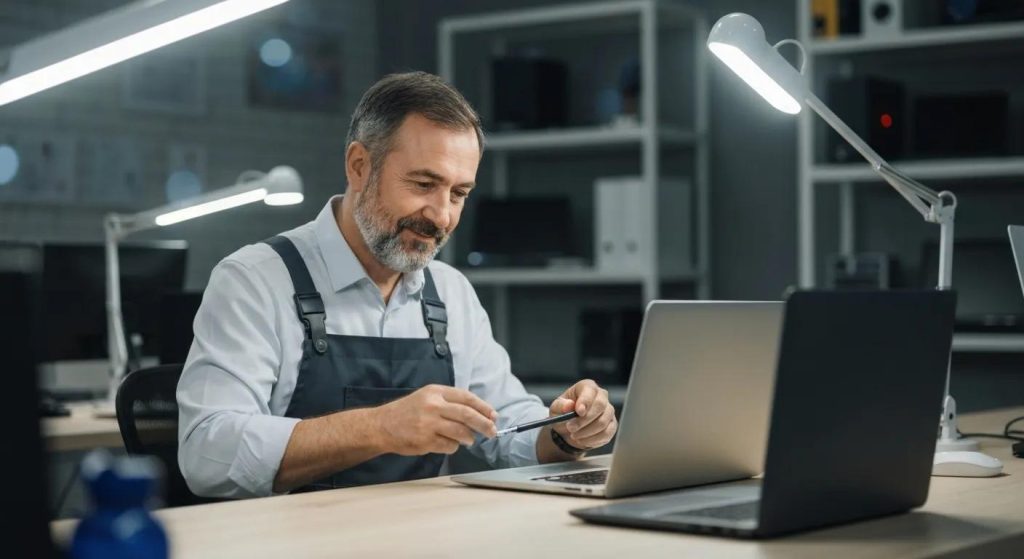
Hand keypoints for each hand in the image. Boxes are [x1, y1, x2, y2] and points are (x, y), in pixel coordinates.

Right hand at [373, 384, 496, 455]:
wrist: (381, 425)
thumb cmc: (407, 412)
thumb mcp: (427, 397)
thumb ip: (450, 402)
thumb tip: (478, 413)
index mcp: (435, 392)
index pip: (466, 397)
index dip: (483, 407)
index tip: (493, 415)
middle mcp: (433, 406)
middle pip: (467, 415)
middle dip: (484, 424)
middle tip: (492, 431)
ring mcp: (428, 424)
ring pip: (461, 432)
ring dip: (469, 438)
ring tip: (469, 440)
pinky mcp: (425, 440)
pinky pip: (449, 446)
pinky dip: (453, 447)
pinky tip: (447, 444)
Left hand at [549, 379, 616, 450]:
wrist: (569, 428)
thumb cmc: (563, 413)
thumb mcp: (556, 408)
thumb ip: (560, 405)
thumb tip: (569, 405)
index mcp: (587, 387)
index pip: (590, 391)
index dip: (585, 401)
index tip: (578, 412)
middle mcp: (601, 396)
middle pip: (600, 405)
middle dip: (584, 420)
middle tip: (571, 428)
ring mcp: (608, 411)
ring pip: (603, 422)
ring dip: (586, 432)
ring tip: (574, 436)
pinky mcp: (612, 425)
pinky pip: (607, 433)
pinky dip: (593, 440)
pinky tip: (582, 440)